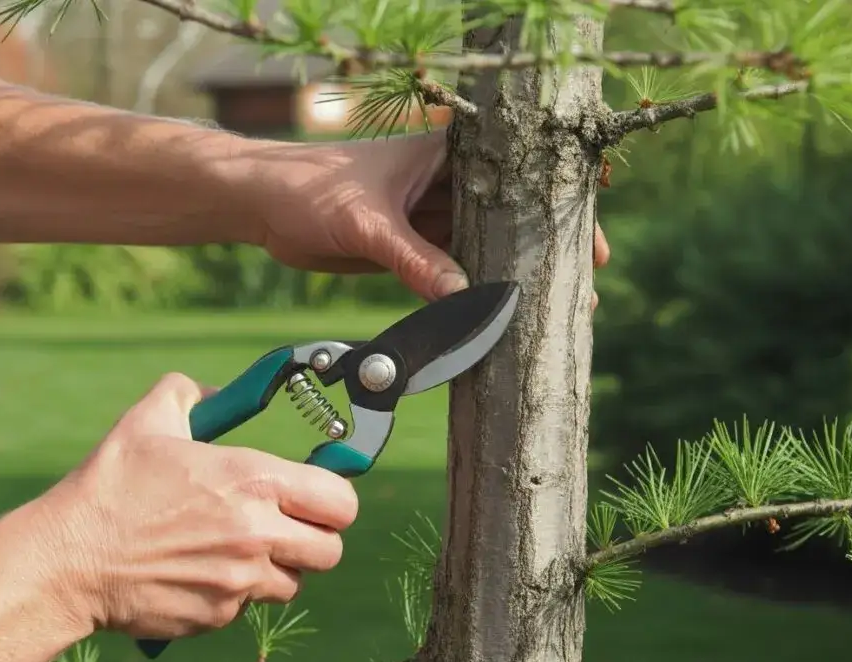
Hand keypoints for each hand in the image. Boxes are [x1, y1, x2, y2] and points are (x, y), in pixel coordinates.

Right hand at [38, 373, 357, 639]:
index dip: (334, 500)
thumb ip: (190, 393)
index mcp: (254, 481)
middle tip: (289, 527)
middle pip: (331, 551)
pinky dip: (237, 593)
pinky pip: (250, 607)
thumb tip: (217, 394)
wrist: (67, 561)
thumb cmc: (110, 488)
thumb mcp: (149, 421)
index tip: (317, 498)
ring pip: (294, 582)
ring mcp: (240, 581)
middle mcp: (257, 533)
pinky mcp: (219, 616)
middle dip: (315, 539)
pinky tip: (204, 571)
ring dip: (278, 568)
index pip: (340, 502)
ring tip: (241, 548)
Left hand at [245, 129, 610, 304]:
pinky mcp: (412, 251)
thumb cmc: (309, 187)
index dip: (558, 209)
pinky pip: (451, 275)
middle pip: (509, 219)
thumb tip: (464, 297)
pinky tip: (498, 316)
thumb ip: (415, 260)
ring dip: (512, 278)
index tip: (589, 244)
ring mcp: (430, 220)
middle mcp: (446, 185)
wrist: (262, 206)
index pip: (517, 177)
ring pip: (483, 251)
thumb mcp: (367, 221)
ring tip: (551, 309)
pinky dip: (472, 294)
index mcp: (445, 155)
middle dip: (543, 252)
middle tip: (581, 288)